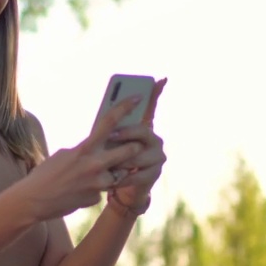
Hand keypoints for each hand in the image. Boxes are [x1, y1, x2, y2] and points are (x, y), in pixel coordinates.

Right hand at [21, 94, 149, 219]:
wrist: (33, 201)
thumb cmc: (46, 173)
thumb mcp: (65, 154)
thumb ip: (85, 149)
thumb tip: (102, 144)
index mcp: (84, 148)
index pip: (109, 122)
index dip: (125, 107)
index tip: (137, 98)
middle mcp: (94, 165)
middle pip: (129, 151)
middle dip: (134, 147)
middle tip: (136, 145)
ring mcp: (96, 184)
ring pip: (119, 174)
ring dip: (113, 172)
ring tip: (93, 174)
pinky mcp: (95, 198)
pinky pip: (103, 190)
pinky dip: (95, 188)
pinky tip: (78, 190)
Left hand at [107, 78, 166, 206]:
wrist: (119, 186)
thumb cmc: (109, 159)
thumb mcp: (107, 142)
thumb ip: (109, 128)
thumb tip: (106, 114)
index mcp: (143, 126)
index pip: (152, 104)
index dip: (156, 92)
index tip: (159, 80)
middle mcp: (154, 138)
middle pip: (142, 130)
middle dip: (125, 134)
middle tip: (111, 136)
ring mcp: (157, 156)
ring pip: (138, 154)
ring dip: (120, 160)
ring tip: (109, 164)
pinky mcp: (155, 174)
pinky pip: (138, 174)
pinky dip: (124, 176)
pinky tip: (115, 178)